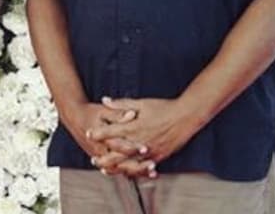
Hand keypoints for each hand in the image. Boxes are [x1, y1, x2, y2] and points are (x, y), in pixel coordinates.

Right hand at [59, 99, 145, 173]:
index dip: (131, 147)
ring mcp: (101, 158)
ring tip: (152, 171)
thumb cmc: (91, 113)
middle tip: (152, 164)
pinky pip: (119, 170)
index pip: (117, 146)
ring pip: (120, 169)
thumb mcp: (103, 111)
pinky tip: (145, 173)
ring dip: (136, 171)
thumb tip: (132, 113)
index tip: (146, 148)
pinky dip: (132, 172)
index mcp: (101, 138)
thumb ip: (118, 113)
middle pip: (119, 163)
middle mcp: (100, 151)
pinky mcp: (103, 161)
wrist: (75, 119)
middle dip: (136, 165)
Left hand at [87, 96, 202, 172]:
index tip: (88, 134)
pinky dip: (133, 171)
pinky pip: (143, 167)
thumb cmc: (163, 107)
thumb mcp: (141, 103)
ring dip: (115, 168)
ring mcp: (149, 151)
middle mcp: (140, 141)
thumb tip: (105, 100)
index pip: (111, 132)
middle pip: (116, 153)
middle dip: (103, 157)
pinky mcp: (158, 156)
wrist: (186, 116)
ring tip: (105, 170)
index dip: (98, 134)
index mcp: (134, 126)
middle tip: (93, 160)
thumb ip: (121, 104)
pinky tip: (126, 174)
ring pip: (128, 163)